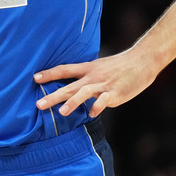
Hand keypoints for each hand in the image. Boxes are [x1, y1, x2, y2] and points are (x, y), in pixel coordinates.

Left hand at [34, 50, 156, 117]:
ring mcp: (103, 85)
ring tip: (61, 112)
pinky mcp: (115, 93)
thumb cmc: (119, 66)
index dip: (49, 74)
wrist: (141, 61)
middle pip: (69, 86)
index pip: (64, 70)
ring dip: (72, 102)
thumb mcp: (99, 67)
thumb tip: (72, 87)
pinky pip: (104, 100)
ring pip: (84, 93)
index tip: (34, 78)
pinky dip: (98, 106)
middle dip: (53, 96)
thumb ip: (86, 77)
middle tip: (38, 104)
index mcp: (87, 69)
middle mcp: (92, 76)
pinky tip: (92, 114)